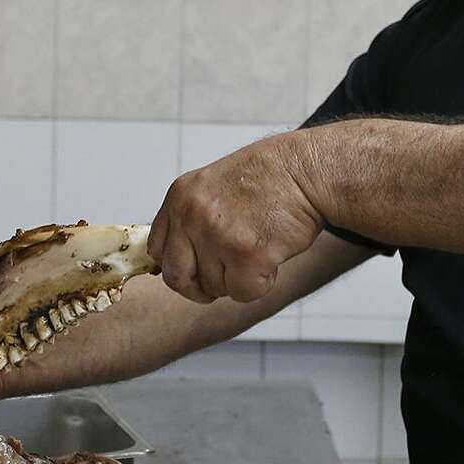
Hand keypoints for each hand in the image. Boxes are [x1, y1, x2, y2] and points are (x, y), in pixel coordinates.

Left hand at [149, 132, 324, 303]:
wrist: (306, 170)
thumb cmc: (268, 178)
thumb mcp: (213, 187)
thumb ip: (191, 218)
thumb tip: (176, 261)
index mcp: (180, 196)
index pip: (157, 250)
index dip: (178, 266)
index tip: (194, 270)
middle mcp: (192, 215)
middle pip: (177, 278)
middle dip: (199, 287)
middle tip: (224, 278)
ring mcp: (218, 235)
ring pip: (214, 288)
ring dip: (238, 278)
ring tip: (259, 246)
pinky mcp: (247, 255)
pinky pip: (243, 293)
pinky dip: (261, 283)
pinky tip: (273, 255)